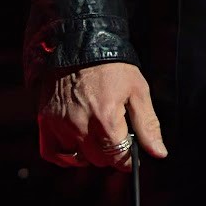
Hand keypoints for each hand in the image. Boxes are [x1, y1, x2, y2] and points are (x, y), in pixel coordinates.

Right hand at [37, 60, 167, 171]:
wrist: (81, 44)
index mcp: (106, 119)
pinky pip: (53, 154)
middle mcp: (80, 126)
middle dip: (111, 152)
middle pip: (100, 160)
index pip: (119, 159)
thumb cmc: (113, 66)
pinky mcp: (46, 121)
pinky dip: (65, 155)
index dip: (129, 158)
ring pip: (79, 159)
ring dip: (90, 153)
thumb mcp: (138, 90)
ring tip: (98, 133)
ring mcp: (60, 125)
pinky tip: (77, 144)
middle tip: (116, 134)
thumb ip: (148, 125)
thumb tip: (159, 153)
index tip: (132, 152)